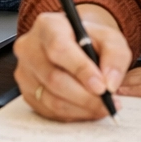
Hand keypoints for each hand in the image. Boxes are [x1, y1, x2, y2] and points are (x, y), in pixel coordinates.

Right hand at [13, 5, 131, 120]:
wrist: (75, 45)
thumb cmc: (89, 40)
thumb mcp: (110, 38)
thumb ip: (115, 56)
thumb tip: (110, 83)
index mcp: (48, 26)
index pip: (59, 48)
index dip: (80, 70)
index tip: (102, 87)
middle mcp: (29, 47)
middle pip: (54, 78)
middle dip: (85, 97)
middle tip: (108, 103)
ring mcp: (24, 72)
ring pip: (51, 99)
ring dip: (81, 109)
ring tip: (102, 107)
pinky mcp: (26, 92)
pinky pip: (49, 111)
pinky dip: (72, 115)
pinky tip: (86, 109)